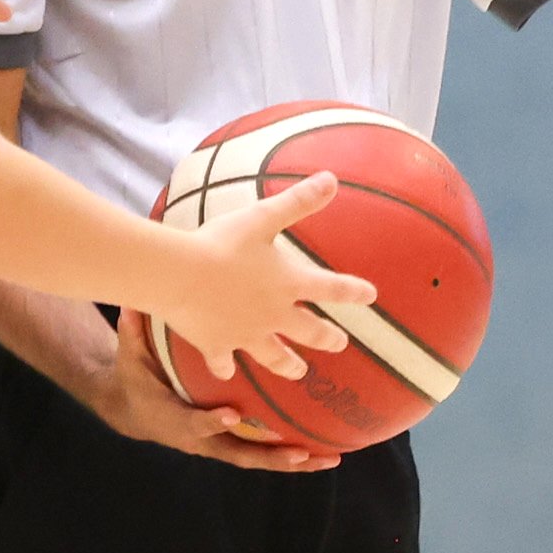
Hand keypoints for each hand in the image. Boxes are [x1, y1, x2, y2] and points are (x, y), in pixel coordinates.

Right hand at [81, 308, 338, 469]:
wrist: (132, 411)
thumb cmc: (136, 380)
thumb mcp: (131, 357)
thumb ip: (135, 333)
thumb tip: (133, 302)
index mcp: (174, 419)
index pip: (193, 424)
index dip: (209, 422)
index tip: (229, 415)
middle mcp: (200, 439)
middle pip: (237, 453)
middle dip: (269, 455)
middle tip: (300, 453)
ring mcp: (218, 444)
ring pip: (257, 458)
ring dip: (293, 461)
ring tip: (328, 458)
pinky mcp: (230, 443)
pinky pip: (262, 453)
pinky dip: (292, 456)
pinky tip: (324, 453)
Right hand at [162, 172, 374, 381]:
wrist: (181, 275)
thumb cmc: (223, 244)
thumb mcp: (263, 217)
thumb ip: (298, 201)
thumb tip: (332, 179)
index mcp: (288, 284)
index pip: (330, 288)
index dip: (352, 291)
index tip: (371, 296)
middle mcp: (273, 315)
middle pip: (308, 332)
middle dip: (327, 338)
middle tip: (340, 344)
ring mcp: (245, 334)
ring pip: (274, 356)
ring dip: (288, 365)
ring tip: (299, 372)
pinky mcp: (216, 345)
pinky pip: (223, 362)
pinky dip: (225, 368)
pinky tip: (227, 374)